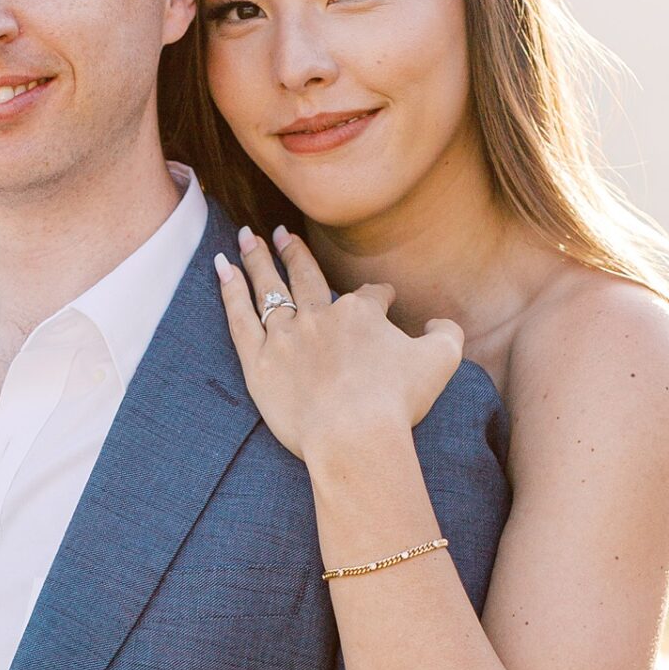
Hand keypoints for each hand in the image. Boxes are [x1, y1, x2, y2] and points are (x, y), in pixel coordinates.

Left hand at [216, 228, 463, 466]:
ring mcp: (286, 337)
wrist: (354, 436)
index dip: (380, 297)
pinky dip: (229, 290)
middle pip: (305, 275)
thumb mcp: (442, 361)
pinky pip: (239, 318)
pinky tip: (221, 267)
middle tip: (280, 233)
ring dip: (257, 260)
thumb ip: (446, 334)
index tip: (383, 299)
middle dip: (293, 251)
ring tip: (245, 237)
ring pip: (268, 288)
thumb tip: (438, 323)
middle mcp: (320, 315)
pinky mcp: (259, 363)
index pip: (370, 295)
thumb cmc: (398, 402)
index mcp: (361, 313)